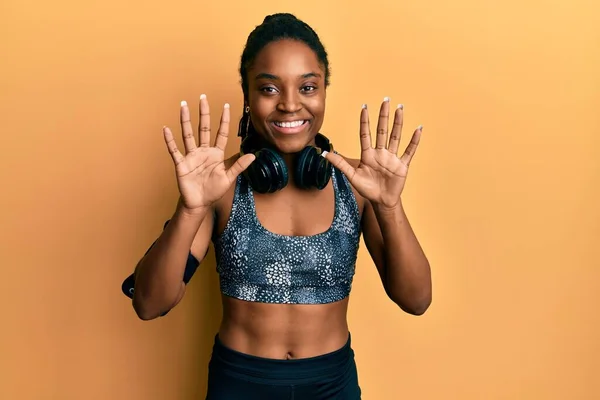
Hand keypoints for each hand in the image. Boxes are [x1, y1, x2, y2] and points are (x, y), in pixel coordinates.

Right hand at [163, 94, 254, 212]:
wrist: (199, 203)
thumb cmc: (213, 191)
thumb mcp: (228, 178)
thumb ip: (239, 166)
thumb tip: (254, 155)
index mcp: (216, 154)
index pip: (221, 133)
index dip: (224, 120)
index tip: (226, 106)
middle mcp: (203, 151)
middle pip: (203, 128)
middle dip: (203, 113)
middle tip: (202, 97)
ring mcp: (191, 156)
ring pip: (188, 134)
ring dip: (185, 120)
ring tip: (183, 105)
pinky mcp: (181, 164)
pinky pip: (174, 150)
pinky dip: (170, 141)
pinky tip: (167, 130)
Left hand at [323, 99, 421, 209]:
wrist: (381, 201)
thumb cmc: (367, 189)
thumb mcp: (352, 176)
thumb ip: (340, 164)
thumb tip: (325, 153)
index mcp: (368, 154)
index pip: (365, 134)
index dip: (364, 121)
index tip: (364, 107)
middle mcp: (380, 153)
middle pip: (382, 131)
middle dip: (383, 116)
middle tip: (385, 100)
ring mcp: (392, 158)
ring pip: (395, 136)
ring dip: (398, 123)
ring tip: (400, 109)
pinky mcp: (402, 165)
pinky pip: (409, 151)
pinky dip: (414, 141)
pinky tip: (418, 129)